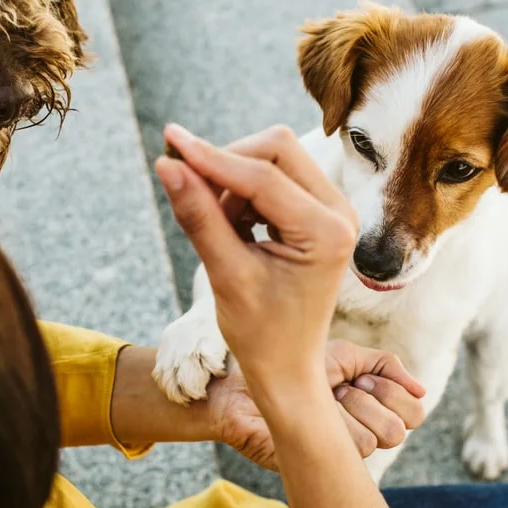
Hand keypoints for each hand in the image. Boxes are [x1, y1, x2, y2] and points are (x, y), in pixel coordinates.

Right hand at [155, 124, 357, 404]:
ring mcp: (333, 210)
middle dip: (226, 164)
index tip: (168, 140)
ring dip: (233, 183)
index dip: (211, 157)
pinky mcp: (319, 212)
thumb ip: (198, 216)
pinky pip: (276, 177)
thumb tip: (167, 164)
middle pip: (276, 150)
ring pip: (273, 160)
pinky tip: (234, 230)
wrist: (287, 367)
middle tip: (189, 190)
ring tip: (220, 233)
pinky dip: (244, 194)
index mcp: (327, 232)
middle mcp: (340, 212)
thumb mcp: (225, 274)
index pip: (263, 176)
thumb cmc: (261, 334)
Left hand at [208, 340, 425, 469]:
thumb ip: (385, 366)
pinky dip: (331, 426)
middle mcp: (363, 434)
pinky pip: (348, 452)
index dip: (392, 391)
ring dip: (345, 410)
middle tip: (338, 388)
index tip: (360, 377)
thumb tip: (420, 391)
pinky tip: (311, 416)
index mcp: (373, 410)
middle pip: (399, 429)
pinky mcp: (320, 468)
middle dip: (368, 399)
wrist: (250, 380)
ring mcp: (342, 455)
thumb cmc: (294, 366)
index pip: (413, 413)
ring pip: (374, 440)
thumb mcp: (344, 355)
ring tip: (320, 400)